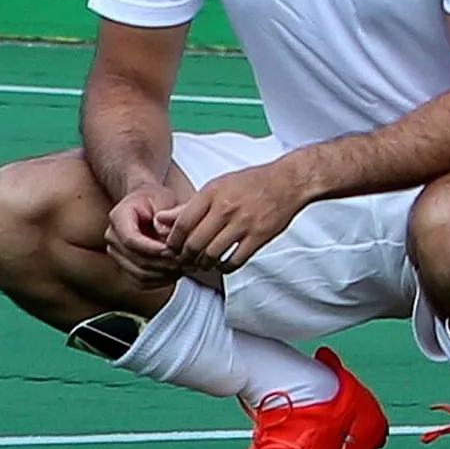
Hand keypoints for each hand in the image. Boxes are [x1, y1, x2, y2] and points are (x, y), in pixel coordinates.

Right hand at [103, 181, 187, 286]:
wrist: (148, 204)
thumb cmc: (156, 199)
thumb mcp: (164, 198)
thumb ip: (166, 214)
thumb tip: (165, 234)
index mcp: (118, 217)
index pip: (131, 239)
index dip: (152, 248)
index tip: (172, 249)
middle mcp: (113, 237)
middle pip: (135, 259)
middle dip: (162, 263)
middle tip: (185, 261)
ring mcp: (117, 254)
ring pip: (138, 274)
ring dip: (163, 274)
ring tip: (184, 267)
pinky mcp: (125, 266)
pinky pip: (140, 281)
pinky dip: (160, 281)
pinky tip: (176, 273)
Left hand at [168, 161, 312, 277]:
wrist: (289, 181)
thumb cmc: (251, 183)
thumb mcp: (216, 187)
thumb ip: (188, 206)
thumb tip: (160, 220)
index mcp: (212, 194)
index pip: (181, 225)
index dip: (172, 242)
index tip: (172, 248)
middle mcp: (226, 208)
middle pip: (194, 244)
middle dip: (185, 257)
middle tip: (185, 260)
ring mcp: (244, 223)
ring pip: (211, 255)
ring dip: (203, 265)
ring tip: (202, 263)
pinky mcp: (259, 236)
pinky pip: (235, 261)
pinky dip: (224, 267)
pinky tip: (222, 263)